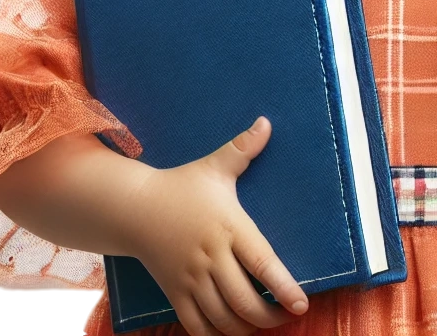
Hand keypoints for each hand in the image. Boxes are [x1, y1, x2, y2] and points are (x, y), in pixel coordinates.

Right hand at [128, 116, 308, 335]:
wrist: (134, 208)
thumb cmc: (181, 186)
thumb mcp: (214, 166)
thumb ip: (243, 148)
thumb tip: (267, 122)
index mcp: (228, 226)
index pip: (262, 263)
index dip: (283, 287)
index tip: (301, 304)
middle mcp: (211, 257)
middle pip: (244, 300)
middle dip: (269, 316)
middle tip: (286, 317)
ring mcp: (190, 279)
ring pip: (222, 318)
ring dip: (246, 329)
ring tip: (263, 325)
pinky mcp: (175, 293)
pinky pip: (196, 326)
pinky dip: (215, 335)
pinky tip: (230, 332)